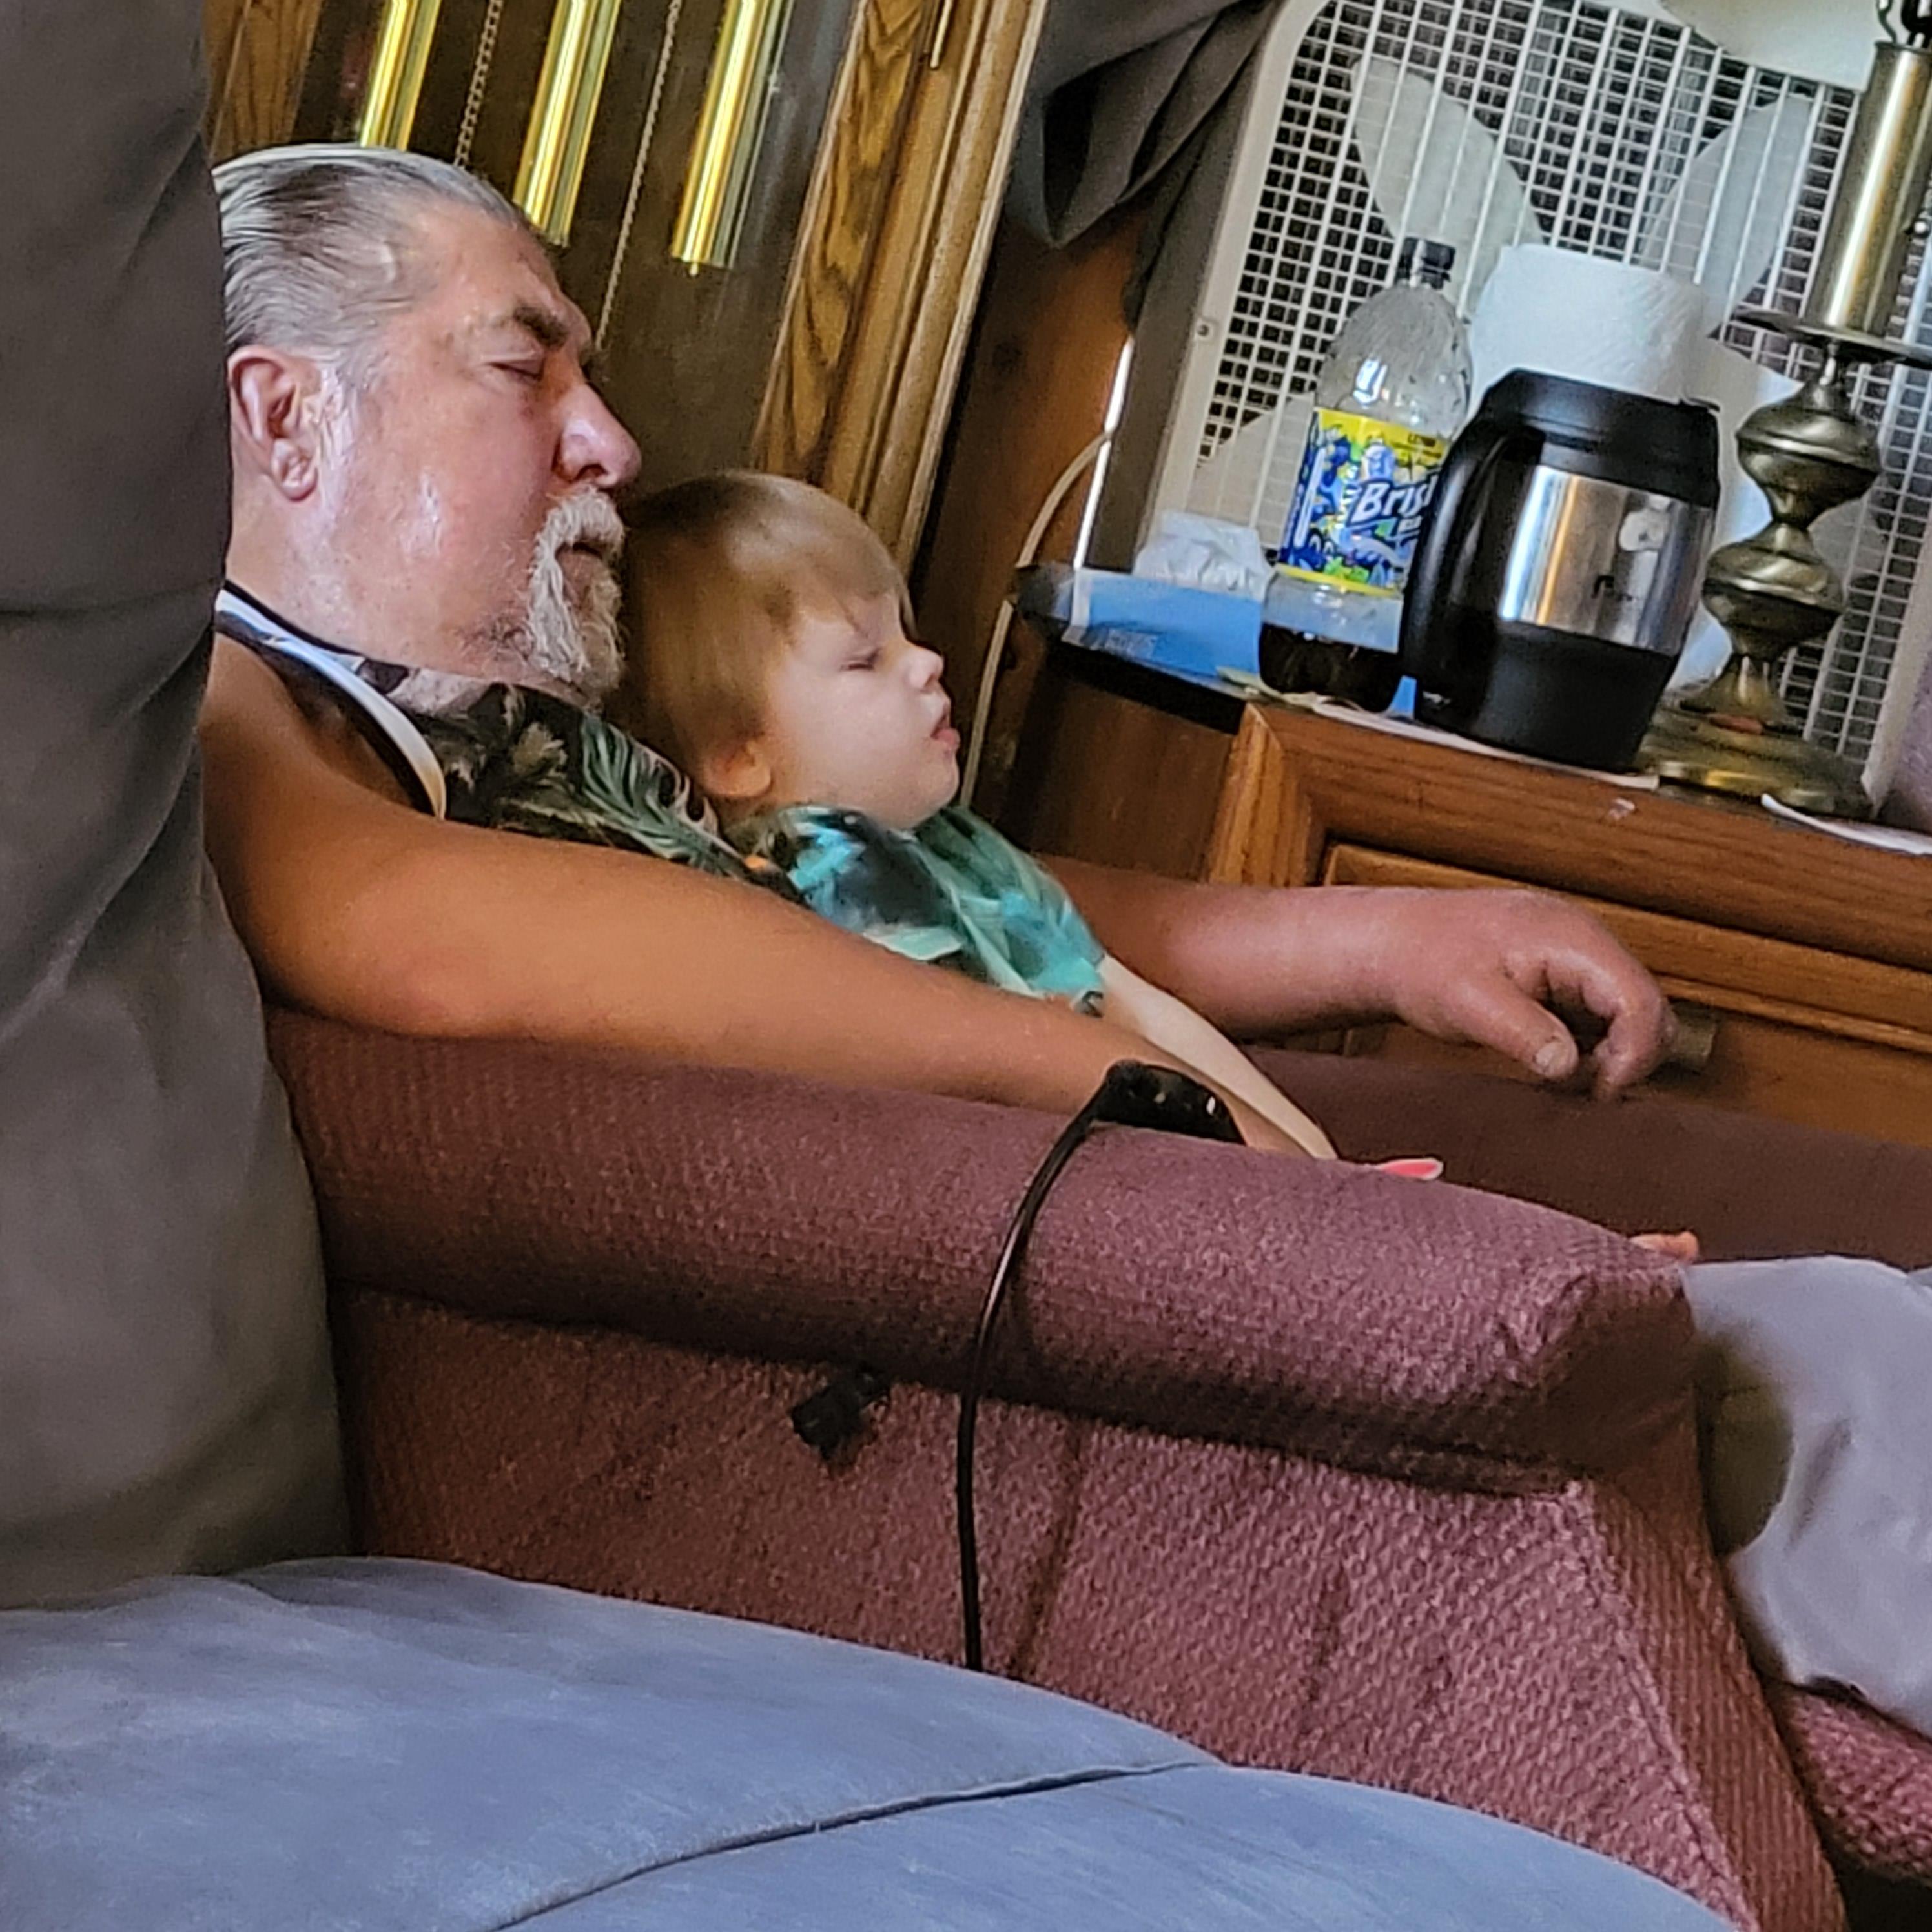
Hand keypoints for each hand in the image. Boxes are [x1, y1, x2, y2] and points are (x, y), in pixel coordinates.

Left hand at [1368, 888, 1671, 1096]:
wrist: (1390, 944)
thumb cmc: (1422, 962)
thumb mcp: (1468, 1003)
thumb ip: (1523, 1032)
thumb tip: (1569, 1066)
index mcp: (1573, 939)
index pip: (1641, 1002)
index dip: (1633, 1057)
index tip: (1595, 1092)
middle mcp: (1586, 943)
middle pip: (1650, 1012)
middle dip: (1625, 1059)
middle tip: (1571, 1086)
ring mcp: (1578, 959)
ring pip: (1629, 1019)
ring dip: (1605, 1055)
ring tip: (1550, 1070)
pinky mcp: (1564, 979)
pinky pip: (1600, 1019)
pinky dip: (1586, 1046)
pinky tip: (1546, 1059)